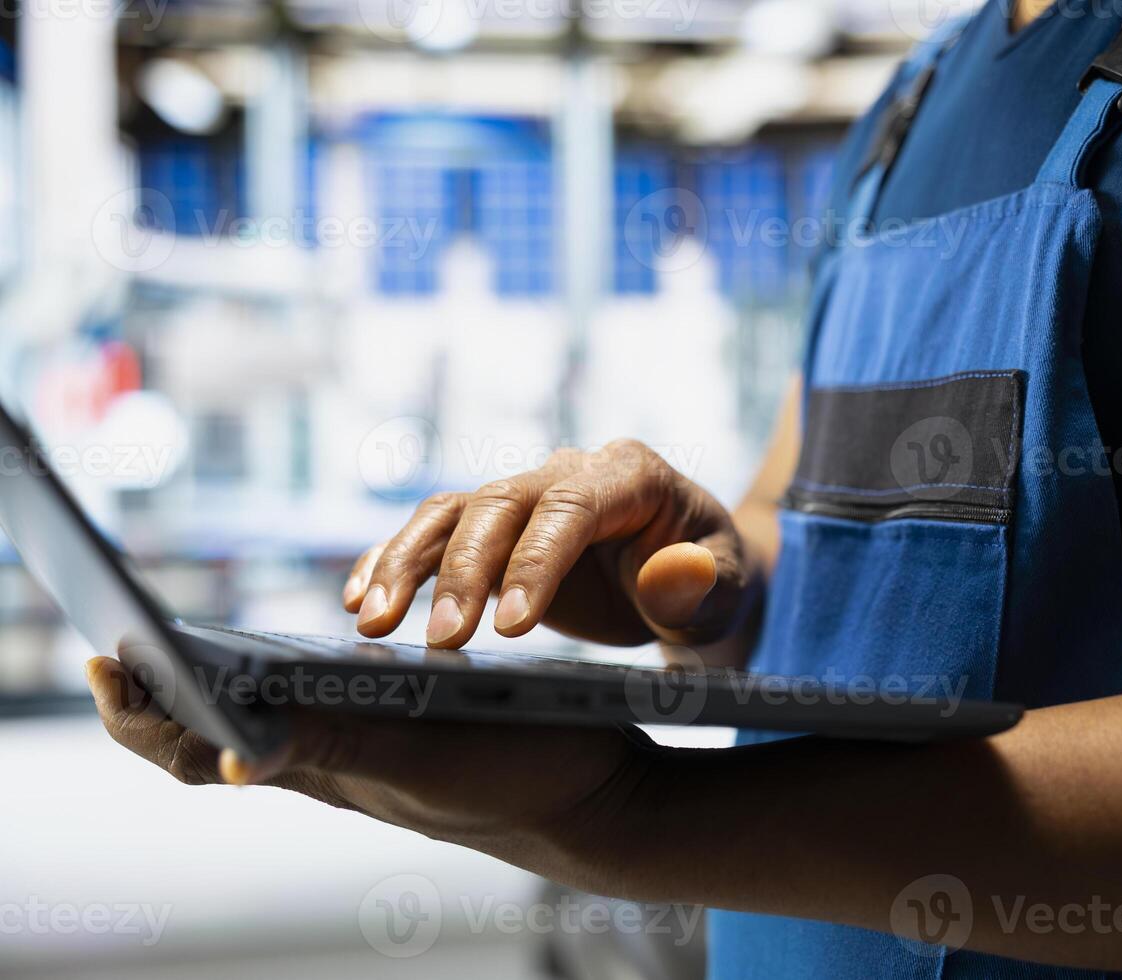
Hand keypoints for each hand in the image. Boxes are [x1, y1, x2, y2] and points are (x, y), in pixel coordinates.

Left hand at [84, 656, 650, 878]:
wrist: (599, 803)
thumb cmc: (514, 779)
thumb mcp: (414, 757)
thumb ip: (327, 747)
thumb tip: (231, 761)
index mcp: (324, 768)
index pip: (197, 753)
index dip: (142, 715)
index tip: (104, 661)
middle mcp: (336, 766)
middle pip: (218, 742)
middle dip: (167, 701)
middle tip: (131, 653)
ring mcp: (374, 758)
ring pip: (271, 728)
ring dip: (226, 696)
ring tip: (202, 660)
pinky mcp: (414, 744)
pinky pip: (329, 715)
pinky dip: (297, 690)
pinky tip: (319, 666)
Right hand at [341, 439, 756, 648]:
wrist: (697, 576)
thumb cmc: (714, 582)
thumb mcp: (727, 589)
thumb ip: (702, 583)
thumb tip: (671, 572)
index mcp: (631, 476)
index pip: (571, 506)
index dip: (537, 561)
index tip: (513, 627)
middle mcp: (569, 472)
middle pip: (499, 504)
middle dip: (463, 570)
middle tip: (441, 642)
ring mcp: (526, 497)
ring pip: (451, 511)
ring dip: (405, 562)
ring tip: (372, 622)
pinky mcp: (495, 531)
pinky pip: (434, 533)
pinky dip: (393, 559)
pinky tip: (360, 601)